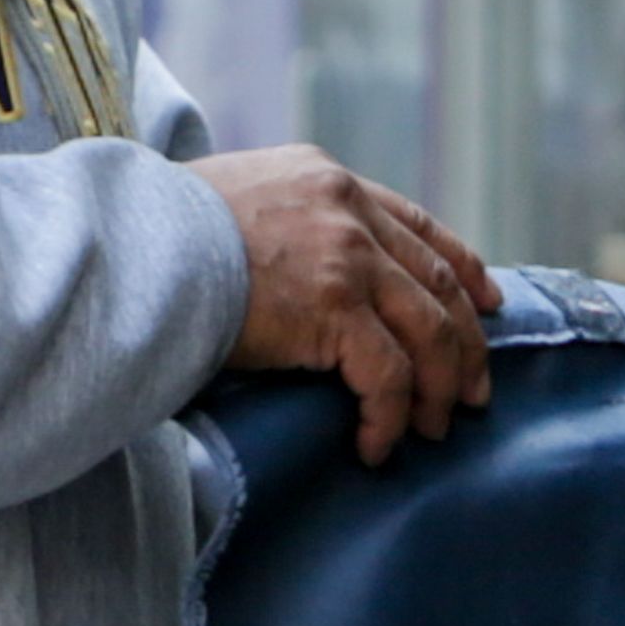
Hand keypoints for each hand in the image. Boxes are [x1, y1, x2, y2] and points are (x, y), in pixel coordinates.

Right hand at [192, 146, 494, 465]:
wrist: (135, 246)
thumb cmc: (162, 235)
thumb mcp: (238, 201)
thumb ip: (286, 226)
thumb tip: (301, 278)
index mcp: (327, 182)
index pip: (417, 225)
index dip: (462, 267)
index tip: (489, 299)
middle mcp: (349, 211)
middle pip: (438, 282)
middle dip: (465, 342)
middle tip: (474, 390)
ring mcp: (347, 257)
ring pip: (429, 331)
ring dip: (439, 388)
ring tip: (434, 428)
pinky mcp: (334, 308)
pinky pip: (387, 376)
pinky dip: (390, 416)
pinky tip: (375, 443)